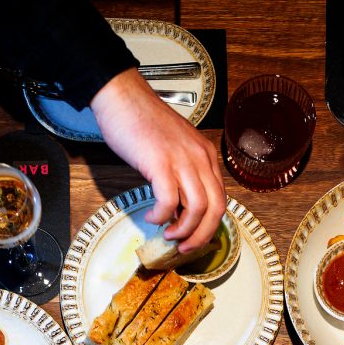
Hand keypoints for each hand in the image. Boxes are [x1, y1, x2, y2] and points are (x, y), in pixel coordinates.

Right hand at [90, 67, 225, 250]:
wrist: (122, 97)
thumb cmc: (143, 123)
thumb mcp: (174, 149)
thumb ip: (182, 175)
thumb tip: (179, 208)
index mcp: (205, 155)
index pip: (220, 198)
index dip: (211, 224)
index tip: (197, 237)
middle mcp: (199, 157)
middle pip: (215, 208)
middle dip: (202, 235)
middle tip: (186, 247)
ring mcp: (181, 159)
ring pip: (197, 208)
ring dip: (184, 230)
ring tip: (169, 235)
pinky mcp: (160, 162)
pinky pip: (168, 201)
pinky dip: (161, 216)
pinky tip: (151, 217)